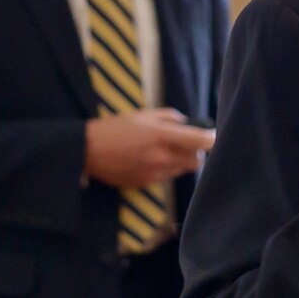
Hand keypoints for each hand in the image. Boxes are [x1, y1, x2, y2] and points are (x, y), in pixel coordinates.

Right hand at [84, 107, 214, 187]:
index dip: (211, 138)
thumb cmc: (115, 128)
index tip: (211, 135)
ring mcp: (155, 173)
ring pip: (183, 170)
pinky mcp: (147, 183)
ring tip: (165, 151)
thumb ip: (169, 117)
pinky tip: (151, 160)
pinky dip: (166, 169)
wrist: (87, 151)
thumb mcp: (143, 114)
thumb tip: (186, 122)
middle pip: (197, 160)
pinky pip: (166, 177)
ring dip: (181, 161)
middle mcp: (162, 157)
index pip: (202, 141)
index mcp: (163, 135)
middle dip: (196, 152)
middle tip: (186, 143)